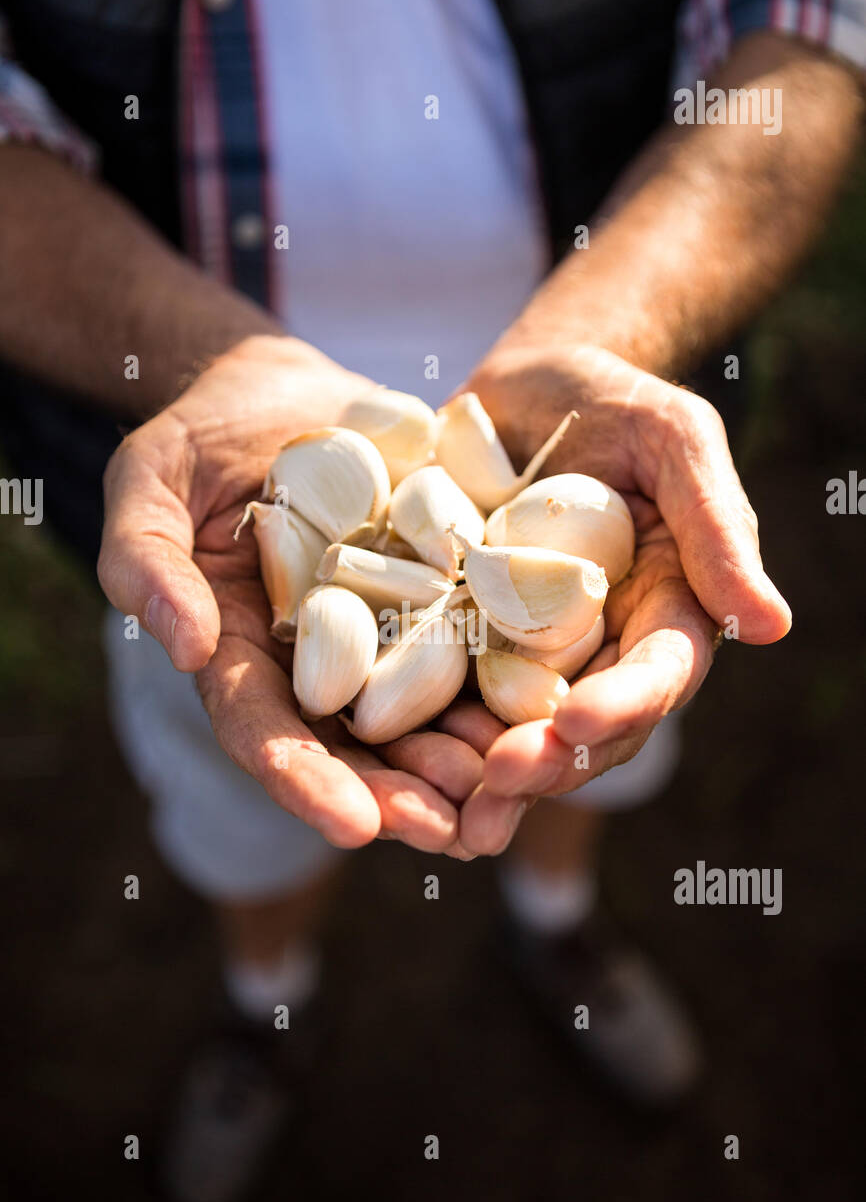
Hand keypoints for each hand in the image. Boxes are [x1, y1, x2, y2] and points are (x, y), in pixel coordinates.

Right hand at [97, 335, 485, 854]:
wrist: (285, 394)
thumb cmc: (200, 436)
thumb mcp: (150, 480)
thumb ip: (146, 559)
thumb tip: (186, 647)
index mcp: (240, 656)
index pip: (263, 733)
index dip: (305, 781)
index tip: (354, 827)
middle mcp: (313, 666)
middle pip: (352, 749)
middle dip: (400, 797)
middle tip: (450, 831)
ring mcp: (381, 637)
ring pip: (422, 717)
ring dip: (463, 762)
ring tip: (508, 790)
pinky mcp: (438, 599)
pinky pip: (474, 649)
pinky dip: (506, 686)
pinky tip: (548, 713)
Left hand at [462, 342, 791, 816]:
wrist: (517, 388)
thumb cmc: (609, 400)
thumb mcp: (672, 439)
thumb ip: (717, 526)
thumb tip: (774, 626)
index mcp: (663, 611)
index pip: (656, 672)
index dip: (623, 704)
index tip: (579, 723)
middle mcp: (598, 649)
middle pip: (584, 727)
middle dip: (548, 761)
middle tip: (503, 783)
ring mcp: (525, 653)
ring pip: (514, 732)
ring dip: (485, 777)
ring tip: (452, 814)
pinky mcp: (460, 642)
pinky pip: (443, 698)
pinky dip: (426, 735)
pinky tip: (393, 761)